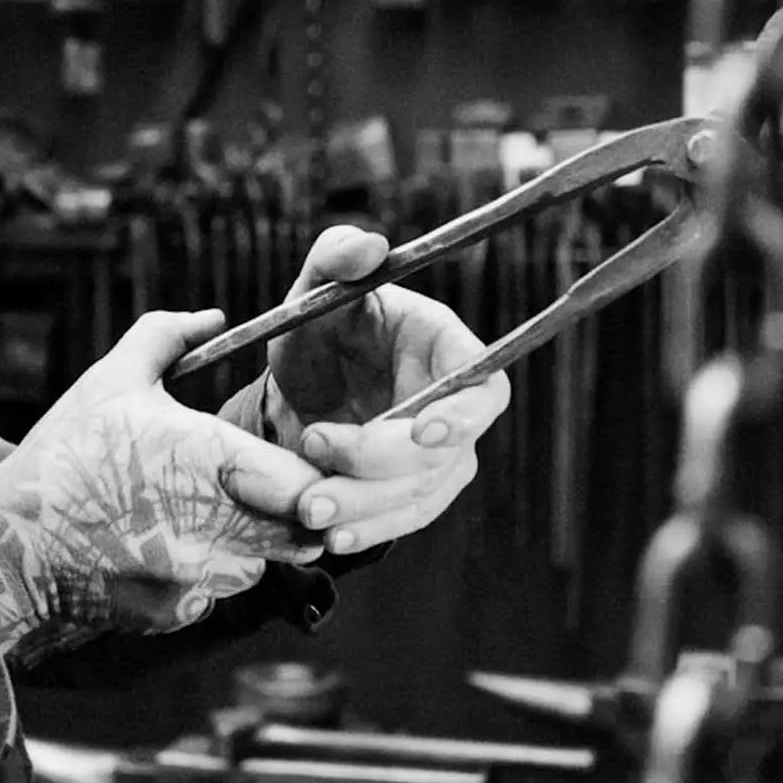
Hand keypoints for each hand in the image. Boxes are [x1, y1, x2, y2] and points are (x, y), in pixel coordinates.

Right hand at [0, 310, 328, 663]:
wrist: (3, 545)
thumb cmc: (61, 455)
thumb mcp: (109, 380)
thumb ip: (166, 337)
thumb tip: (213, 316)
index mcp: (211, 460)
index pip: (310, 480)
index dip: (315, 474)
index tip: (299, 463)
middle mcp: (217, 525)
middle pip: (301, 530)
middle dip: (290, 512)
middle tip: (262, 491)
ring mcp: (198, 577)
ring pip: (261, 564)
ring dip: (247, 545)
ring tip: (197, 516)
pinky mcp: (177, 613)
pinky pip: (215, 596)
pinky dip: (202, 579)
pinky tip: (158, 551)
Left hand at [252, 225, 510, 554]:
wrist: (299, 388)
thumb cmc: (320, 328)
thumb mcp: (315, 288)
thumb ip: (336, 257)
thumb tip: (368, 245)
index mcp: (445, 347)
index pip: (482, 386)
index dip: (462, 415)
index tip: (419, 432)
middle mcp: (452, 406)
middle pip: (443, 453)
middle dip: (379, 466)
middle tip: (316, 462)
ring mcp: (437, 457)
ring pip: (418, 494)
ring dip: (365, 507)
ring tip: (309, 508)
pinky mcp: (411, 492)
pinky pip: (401, 520)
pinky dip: (369, 531)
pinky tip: (332, 536)